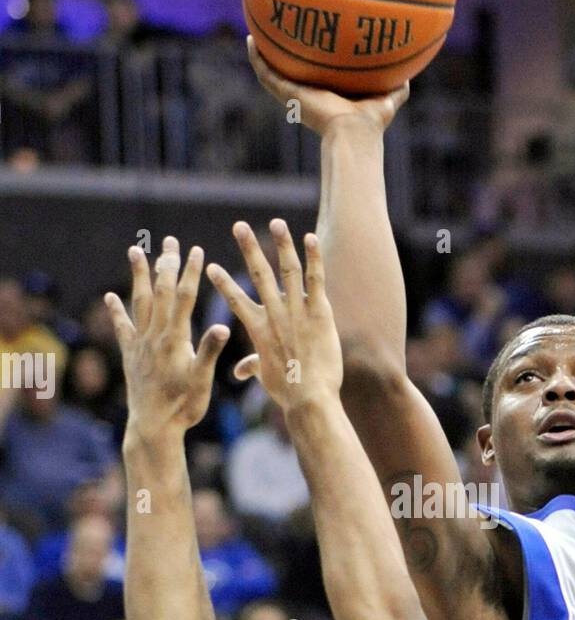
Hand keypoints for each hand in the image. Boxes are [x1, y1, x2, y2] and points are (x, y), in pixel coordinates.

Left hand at [107, 238, 228, 442]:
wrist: (153, 427)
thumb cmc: (182, 407)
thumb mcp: (202, 380)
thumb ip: (209, 351)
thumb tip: (222, 325)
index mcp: (176, 339)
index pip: (184, 298)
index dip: (190, 272)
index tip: (195, 250)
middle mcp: (155, 336)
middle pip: (160, 292)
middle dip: (166, 264)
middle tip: (170, 240)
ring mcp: (140, 344)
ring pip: (138, 302)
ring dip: (138, 275)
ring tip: (135, 251)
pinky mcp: (130, 355)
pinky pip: (123, 328)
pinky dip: (117, 311)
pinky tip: (111, 297)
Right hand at [206, 220, 340, 414]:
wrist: (309, 397)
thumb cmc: (286, 389)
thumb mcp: (265, 376)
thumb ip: (252, 366)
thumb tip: (239, 371)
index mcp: (257, 328)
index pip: (235, 299)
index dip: (223, 282)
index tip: (209, 266)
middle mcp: (274, 314)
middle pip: (259, 274)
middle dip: (248, 248)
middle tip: (239, 226)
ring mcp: (296, 311)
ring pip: (287, 270)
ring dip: (281, 244)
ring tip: (276, 222)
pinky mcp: (319, 312)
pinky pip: (315, 279)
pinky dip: (312, 258)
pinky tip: (309, 237)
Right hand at [247, 36, 408, 136]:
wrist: (354, 132)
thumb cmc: (371, 122)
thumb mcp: (388, 98)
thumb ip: (398, 88)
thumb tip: (409, 76)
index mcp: (329, 96)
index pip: (317, 78)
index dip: (311, 63)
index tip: (308, 45)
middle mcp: (310, 95)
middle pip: (292, 74)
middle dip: (284, 56)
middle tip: (278, 32)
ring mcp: (296, 95)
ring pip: (272, 73)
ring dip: (262, 55)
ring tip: (254, 34)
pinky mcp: (287, 94)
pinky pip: (266, 74)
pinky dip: (257, 58)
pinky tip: (250, 39)